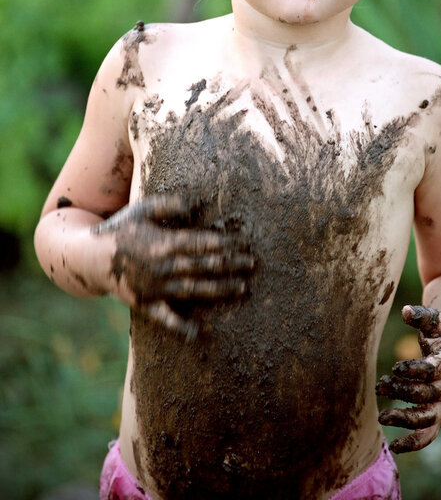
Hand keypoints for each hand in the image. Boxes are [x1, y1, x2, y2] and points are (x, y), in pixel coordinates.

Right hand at [92, 194, 254, 338]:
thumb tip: (195, 203)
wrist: (89, 257)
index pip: (201, 243)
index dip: (224, 243)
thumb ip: (169, 204)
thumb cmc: (121, 229)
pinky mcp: (146, 304)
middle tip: (252, 264)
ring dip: (219, 289)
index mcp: (164, 243)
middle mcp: (163, 267)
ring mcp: (156, 288)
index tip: (244, 243)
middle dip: (230, 265)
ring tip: (242, 288)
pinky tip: (198, 335)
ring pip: (194, 289)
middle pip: (203, 266)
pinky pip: (165, 318)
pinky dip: (181, 327)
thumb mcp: (142, 209)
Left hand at [376, 304, 440, 452]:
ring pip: (428, 419)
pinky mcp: (439, 416)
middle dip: (403, 392)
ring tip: (382, 416)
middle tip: (381, 385)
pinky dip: (414, 443)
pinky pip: (429, 435)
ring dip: (405, 419)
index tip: (395, 368)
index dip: (416, 370)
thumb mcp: (437, 321)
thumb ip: (423, 316)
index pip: (435, 370)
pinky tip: (394, 445)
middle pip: (428, 395)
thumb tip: (406, 310)